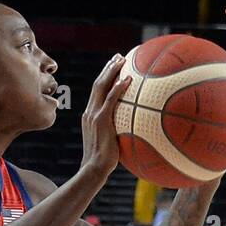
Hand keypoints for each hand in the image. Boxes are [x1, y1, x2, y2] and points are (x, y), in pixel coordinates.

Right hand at [80, 53, 130, 179]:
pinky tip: (127, 80)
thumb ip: (118, 133)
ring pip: (101, 87)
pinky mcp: (100, 121)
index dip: (105, 77)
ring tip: (121, 60)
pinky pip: (110, 100)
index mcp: (90, 116)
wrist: (94, 169)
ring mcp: (93, 115)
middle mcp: (89, 112)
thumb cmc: (104, 162)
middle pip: (97, 84)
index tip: (114, 67)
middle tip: (119, 57)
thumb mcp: (110, 143)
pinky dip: (118, 88)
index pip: (97, 92)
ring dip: (111, 71)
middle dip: (108, 68)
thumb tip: (135, 131)